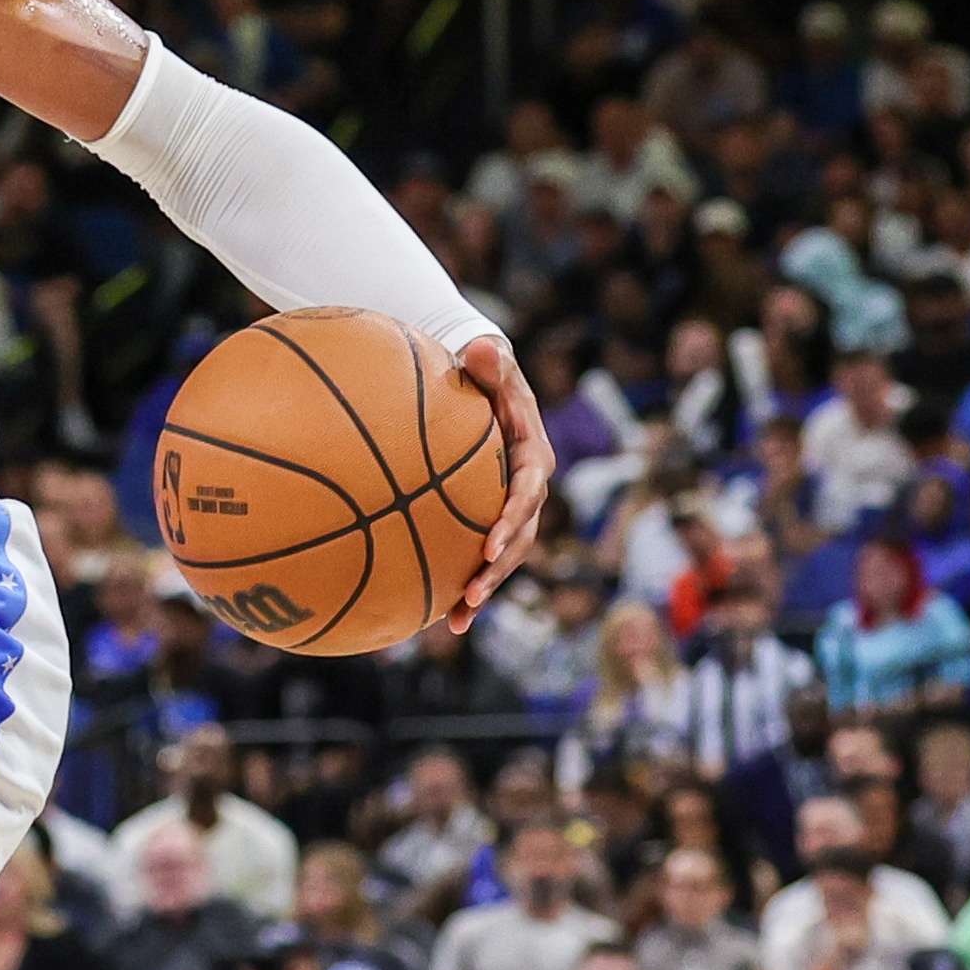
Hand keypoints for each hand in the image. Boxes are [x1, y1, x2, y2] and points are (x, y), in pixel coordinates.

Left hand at [441, 330, 553, 636]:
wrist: (480, 384)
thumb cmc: (483, 372)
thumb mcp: (488, 361)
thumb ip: (488, 360)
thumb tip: (482, 349)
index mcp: (533, 456)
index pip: (528, 493)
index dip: (512, 522)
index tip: (490, 546)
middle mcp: (528, 488)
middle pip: (521, 537)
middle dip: (499, 571)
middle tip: (472, 595)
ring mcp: (510, 508)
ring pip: (504, 556)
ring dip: (483, 589)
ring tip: (457, 621)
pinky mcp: (488, 519)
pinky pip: (479, 555)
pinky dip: (461, 584)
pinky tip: (436, 617)